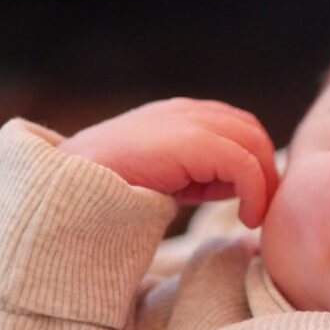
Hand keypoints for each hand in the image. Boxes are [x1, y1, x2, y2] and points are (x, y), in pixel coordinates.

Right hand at [59, 98, 278, 226]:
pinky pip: (244, 163)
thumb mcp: (162, 179)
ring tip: (254, 217)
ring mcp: (188, 122)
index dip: (254, 162)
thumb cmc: (106, 192)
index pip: (237, 127)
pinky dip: (255, 192)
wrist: (64, 191)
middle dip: (265, 171)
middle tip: (261, 210)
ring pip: (252, 144)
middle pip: (250, 131)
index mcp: (177, 116)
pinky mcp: (192, 142)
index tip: (253, 201)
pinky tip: (246, 217)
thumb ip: (197, 176)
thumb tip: (236, 191)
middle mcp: (185, 112)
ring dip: (263, 183)